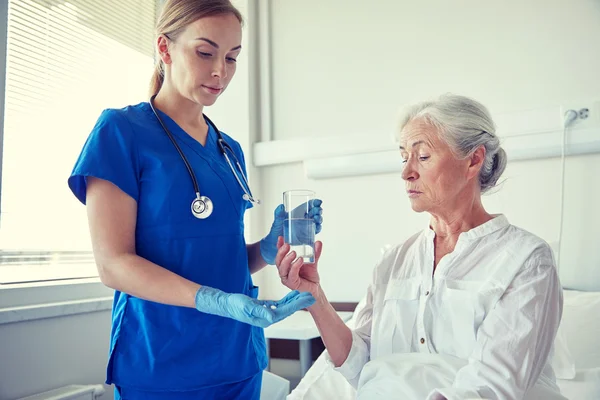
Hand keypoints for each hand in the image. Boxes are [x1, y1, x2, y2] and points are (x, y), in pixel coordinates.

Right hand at [194, 286, 314, 327]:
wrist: (224, 304)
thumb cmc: (234, 305)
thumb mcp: (246, 306)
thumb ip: (260, 311)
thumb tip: (273, 316)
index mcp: (265, 318)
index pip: (285, 311)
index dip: (297, 304)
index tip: (307, 297)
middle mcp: (267, 317)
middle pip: (287, 309)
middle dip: (300, 302)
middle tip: (312, 295)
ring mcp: (266, 313)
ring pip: (284, 307)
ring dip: (294, 300)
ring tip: (305, 294)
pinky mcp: (263, 308)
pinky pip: (278, 304)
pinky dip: (286, 299)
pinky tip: (292, 295)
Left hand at [260, 199, 322, 264]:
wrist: (274, 244)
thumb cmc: (276, 231)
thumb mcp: (277, 222)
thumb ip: (278, 214)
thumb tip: (281, 206)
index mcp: (298, 213)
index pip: (309, 205)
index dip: (314, 203)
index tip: (318, 202)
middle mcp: (303, 220)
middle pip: (314, 213)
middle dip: (318, 211)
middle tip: (317, 212)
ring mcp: (306, 228)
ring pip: (316, 222)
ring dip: (319, 220)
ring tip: (316, 219)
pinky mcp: (307, 237)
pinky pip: (314, 233)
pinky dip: (317, 230)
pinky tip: (317, 229)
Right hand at [275, 236, 322, 297]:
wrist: (315, 289)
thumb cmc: (310, 277)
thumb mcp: (312, 262)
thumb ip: (315, 253)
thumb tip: (318, 242)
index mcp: (287, 265)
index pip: (280, 254)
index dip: (279, 246)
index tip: (281, 238)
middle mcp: (284, 271)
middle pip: (278, 261)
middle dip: (281, 252)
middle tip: (287, 245)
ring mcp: (287, 278)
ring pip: (282, 268)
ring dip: (287, 260)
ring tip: (294, 253)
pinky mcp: (292, 284)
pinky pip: (291, 275)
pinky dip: (294, 267)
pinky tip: (300, 261)